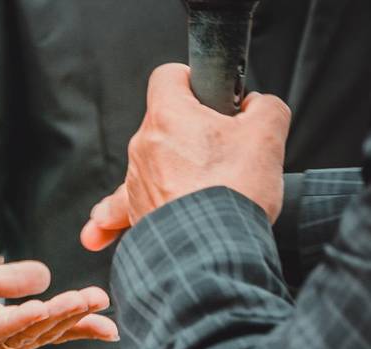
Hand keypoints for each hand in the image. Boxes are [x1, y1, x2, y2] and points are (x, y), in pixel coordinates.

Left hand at [0, 261, 119, 348]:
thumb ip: (9, 279)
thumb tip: (47, 275)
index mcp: (0, 328)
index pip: (47, 327)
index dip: (78, 324)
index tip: (109, 320)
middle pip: (43, 333)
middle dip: (76, 319)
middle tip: (104, 303)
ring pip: (27, 332)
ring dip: (58, 317)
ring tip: (86, 301)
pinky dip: (23, 320)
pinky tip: (44, 307)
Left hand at [81, 63, 290, 250]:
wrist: (211, 250)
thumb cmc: (233, 191)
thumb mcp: (268, 134)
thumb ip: (264, 108)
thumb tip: (257, 107)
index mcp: (167, 117)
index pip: (168, 77)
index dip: (192, 82)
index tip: (209, 97)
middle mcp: (142, 147)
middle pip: (164, 126)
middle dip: (191, 134)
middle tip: (224, 151)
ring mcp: (136, 183)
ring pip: (150, 166)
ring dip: (170, 171)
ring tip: (201, 186)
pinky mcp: (136, 214)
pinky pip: (125, 208)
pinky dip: (119, 215)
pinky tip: (102, 227)